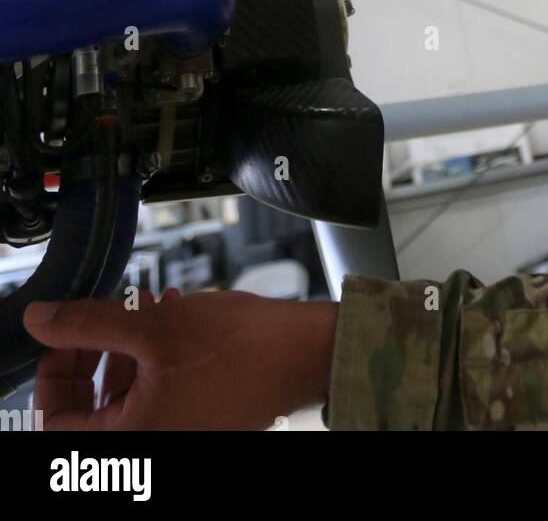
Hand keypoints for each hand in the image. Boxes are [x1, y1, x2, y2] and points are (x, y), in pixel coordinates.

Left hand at [23, 290, 338, 430]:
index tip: (63, 334)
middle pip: (89, 412)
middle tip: (99, 317)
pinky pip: (154, 397)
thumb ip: (87, 324)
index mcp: (131, 443)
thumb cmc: (238, 349)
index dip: (54, 373)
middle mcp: (151, 449)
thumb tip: (40, 320)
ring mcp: (175, 436)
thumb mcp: (151, 327)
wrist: (301, 353)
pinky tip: (167, 316)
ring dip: (125, 350)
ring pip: (123, 400)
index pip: (56, 422)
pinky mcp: (195, 422)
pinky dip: (151, 359)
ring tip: (143, 305)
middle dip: (93, 355)